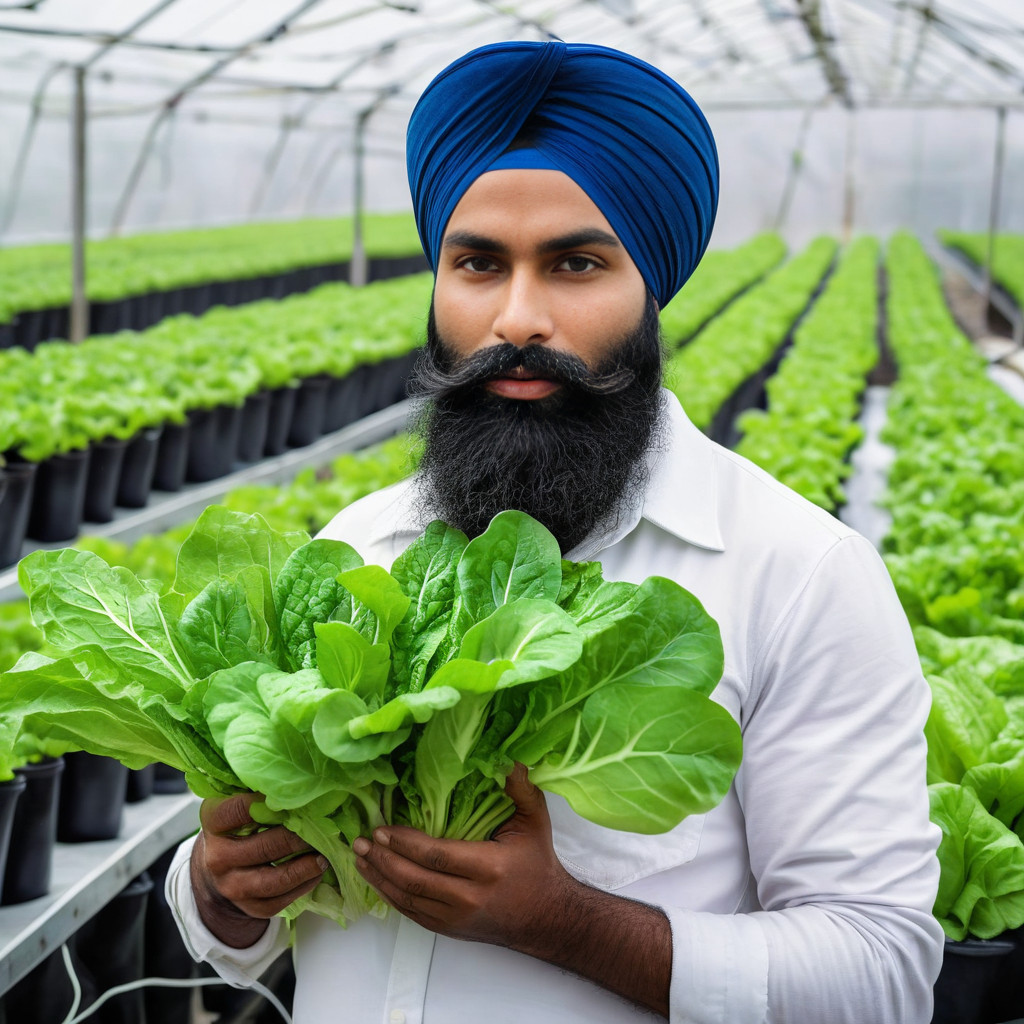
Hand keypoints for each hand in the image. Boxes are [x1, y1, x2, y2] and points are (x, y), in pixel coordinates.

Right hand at [190, 792, 327, 947]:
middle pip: (265, 846)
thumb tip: (297, 778)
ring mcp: (231, 885)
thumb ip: (258, 791)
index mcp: (213, 822)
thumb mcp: (236, 803)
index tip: (295, 796)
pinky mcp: (248, 907)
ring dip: (305, 866)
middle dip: (298, 837)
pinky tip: (317, 871)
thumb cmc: (236, 826)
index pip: (239, 810)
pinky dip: (303, 885)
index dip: (269, 802)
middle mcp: (217, 857)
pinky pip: (280, 900)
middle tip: (323, 826)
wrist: (217, 868)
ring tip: (325, 854)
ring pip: (274, 879)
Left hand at [352, 763, 578, 956]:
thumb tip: (509, 758)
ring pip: (408, 899)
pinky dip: (390, 896)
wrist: (547, 917)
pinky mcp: (449, 929)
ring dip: (379, 878)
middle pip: (415, 879)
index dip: (405, 843)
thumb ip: (521, 789)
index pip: (436, 855)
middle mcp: (468, 897)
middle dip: (383, 859)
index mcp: (487, 868)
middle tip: (359, 840)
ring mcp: (456, 918)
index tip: (381, 829)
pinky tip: (376, 879)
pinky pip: (411, 913)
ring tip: (359, 857)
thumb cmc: (537, 863)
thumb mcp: (535, 822)